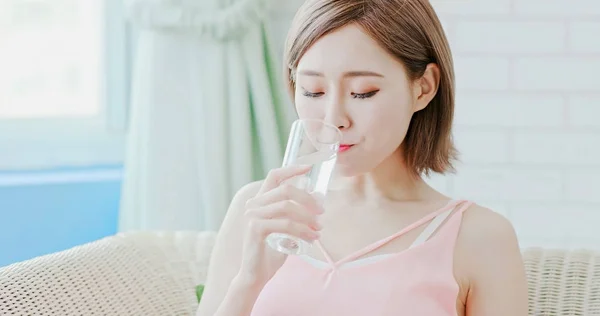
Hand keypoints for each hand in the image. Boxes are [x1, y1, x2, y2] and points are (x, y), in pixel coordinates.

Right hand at [236, 165, 322, 287]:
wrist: (256, 275)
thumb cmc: (271, 252)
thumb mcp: (286, 229)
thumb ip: (296, 215)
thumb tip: (318, 201)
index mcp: (259, 201)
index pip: (274, 176)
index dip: (291, 169)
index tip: (309, 167)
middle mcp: (253, 205)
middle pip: (285, 190)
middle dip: (307, 199)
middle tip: (321, 212)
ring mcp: (252, 216)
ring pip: (287, 207)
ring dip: (308, 217)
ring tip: (319, 229)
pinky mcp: (255, 229)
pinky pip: (285, 224)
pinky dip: (302, 230)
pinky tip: (312, 238)